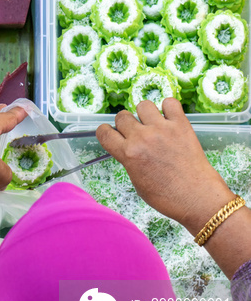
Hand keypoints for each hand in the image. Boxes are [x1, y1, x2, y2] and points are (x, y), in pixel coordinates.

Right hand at [96, 98, 234, 234]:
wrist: (196, 197)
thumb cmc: (166, 197)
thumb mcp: (136, 181)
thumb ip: (129, 161)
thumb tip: (128, 149)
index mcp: (127, 154)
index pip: (104, 132)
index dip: (105, 132)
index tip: (111, 134)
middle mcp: (142, 138)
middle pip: (122, 116)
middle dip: (125, 123)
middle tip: (135, 132)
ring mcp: (162, 129)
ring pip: (143, 105)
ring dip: (145, 113)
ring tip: (153, 123)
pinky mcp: (181, 125)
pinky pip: (170, 103)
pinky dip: (168, 107)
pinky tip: (169, 118)